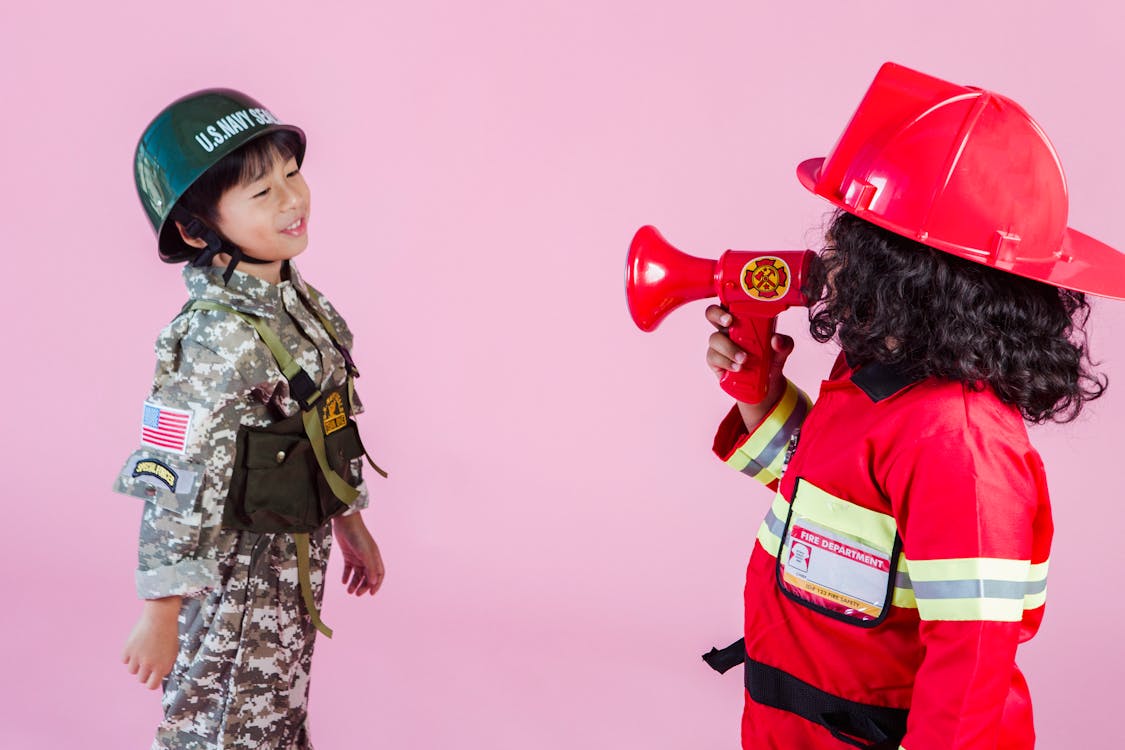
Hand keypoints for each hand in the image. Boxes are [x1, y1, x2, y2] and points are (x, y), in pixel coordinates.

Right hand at [122, 597, 180, 689]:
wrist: (160, 617)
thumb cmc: (168, 634)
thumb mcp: (171, 652)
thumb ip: (164, 666)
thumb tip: (154, 678)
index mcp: (162, 667)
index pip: (151, 686)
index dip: (151, 682)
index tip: (151, 676)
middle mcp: (149, 665)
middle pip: (141, 679)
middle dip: (144, 671)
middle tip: (148, 659)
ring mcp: (137, 658)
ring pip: (132, 670)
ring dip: (136, 663)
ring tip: (143, 651)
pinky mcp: (128, 650)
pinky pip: (124, 660)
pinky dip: (128, 655)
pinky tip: (136, 645)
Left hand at [332, 513, 384, 595]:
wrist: (346, 522)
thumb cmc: (358, 535)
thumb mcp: (365, 553)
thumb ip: (370, 567)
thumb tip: (374, 582)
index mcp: (374, 557)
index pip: (379, 574)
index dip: (376, 584)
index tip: (371, 594)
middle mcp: (367, 558)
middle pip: (368, 576)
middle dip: (363, 586)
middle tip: (357, 594)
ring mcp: (358, 557)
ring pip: (358, 574)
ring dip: (354, 583)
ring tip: (349, 591)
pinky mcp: (348, 554)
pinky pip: (348, 568)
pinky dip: (346, 576)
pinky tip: (343, 582)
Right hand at [705, 304, 794, 428]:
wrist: (767, 384)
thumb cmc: (770, 359)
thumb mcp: (782, 350)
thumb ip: (784, 343)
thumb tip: (776, 340)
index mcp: (743, 320)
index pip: (730, 304)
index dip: (727, 303)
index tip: (733, 312)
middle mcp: (728, 329)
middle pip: (712, 314)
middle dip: (717, 315)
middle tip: (729, 322)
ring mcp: (719, 345)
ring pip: (714, 339)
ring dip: (729, 348)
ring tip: (743, 360)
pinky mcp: (715, 361)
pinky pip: (713, 357)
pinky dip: (726, 362)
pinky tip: (737, 368)